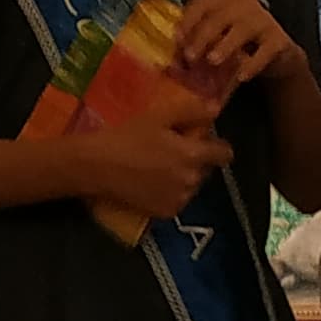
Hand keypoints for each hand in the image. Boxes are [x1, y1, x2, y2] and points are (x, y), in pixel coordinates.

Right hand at [67, 100, 233, 222]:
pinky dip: (170, 192)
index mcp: (192, 155)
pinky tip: (151, 181)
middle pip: (206, 169)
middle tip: (171, 150)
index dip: (216, 146)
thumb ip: (192, 111)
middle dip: (195, 159)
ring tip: (158, 166)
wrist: (96, 166)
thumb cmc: (126, 136)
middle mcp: (191, 180)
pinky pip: (178, 199)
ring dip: (183, 176)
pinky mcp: (165, 212)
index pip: (224, 153)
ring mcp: (179, 199)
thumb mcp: (159, 116)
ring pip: (191, 185)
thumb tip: (216, 108)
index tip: (203, 141)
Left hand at [173, 0, 303, 91]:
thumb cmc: (238, 46)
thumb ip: (197, 45)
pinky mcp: (279, 39)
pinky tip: (241, 76)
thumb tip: (172, 62)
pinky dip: (252, 63)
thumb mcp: (216, 41)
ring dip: (225, 45)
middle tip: (190, 56)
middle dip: (202, 36)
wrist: (277, 56)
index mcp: (223, 1)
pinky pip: (266, 50)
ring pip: (243, 29)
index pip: (201, 4)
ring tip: (213, 61)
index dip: (187, 21)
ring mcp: (263, 20)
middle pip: (219, 16)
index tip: (175, 39)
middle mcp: (243, 5)